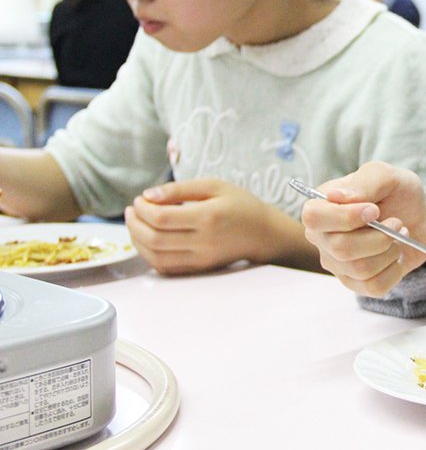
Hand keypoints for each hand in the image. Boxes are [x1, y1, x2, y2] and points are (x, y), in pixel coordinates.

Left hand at [125, 178, 289, 274]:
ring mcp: (201, 259)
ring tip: (136, 224)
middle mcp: (203, 242)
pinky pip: (165, 267)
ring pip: (155, 256)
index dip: (142, 209)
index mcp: (208, 217)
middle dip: (134, 223)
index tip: (139, 199)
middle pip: (154, 238)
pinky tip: (147, 239)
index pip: (161, 218)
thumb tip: (148, 195)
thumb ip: (180, 188)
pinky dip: (148, 254)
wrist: (263, 233)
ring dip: (137, 240)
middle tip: (132, 210)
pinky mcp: (199, 269)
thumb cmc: (241, 205)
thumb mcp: (215, 185)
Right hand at [300, 161, 425, 296]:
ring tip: (399, 236)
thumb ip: (364, 182)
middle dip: (378, 236)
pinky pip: (374, 286)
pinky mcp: (355, 282)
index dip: (346, 217)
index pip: (314, 217)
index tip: (374, 210)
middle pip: (340, 247)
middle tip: (397, 223)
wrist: (415, 218)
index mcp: (322, 207)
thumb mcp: (385, 175)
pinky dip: (395, 270)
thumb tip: (336, 196)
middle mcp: (322, 238)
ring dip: (389, 251)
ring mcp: (337, 263)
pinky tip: (396, 255)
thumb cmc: (394, 193)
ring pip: (359, 269)